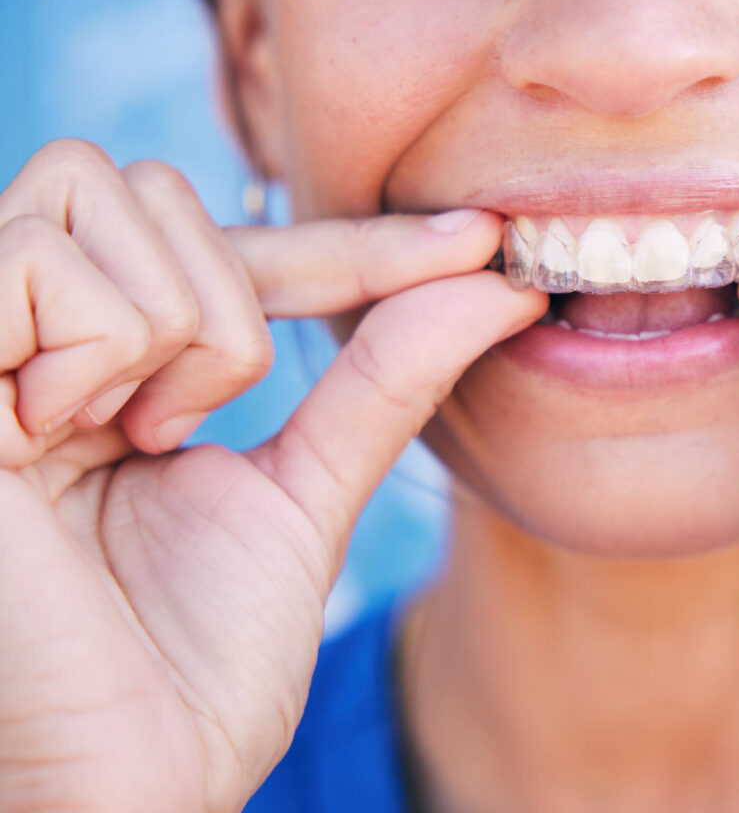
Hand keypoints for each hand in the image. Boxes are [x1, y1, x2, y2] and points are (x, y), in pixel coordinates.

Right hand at [0, 140, 545, 812]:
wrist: (129, 781)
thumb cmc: (198, 667)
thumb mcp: (307, 494)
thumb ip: (383, 380)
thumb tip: (492, 282)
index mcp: (107, 376)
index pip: (239, 256)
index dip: (356, 243)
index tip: (484, 240)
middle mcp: (26, 346)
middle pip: (149, 184)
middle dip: (225, 311)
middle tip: (185, 433)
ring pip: (95, 190)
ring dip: (165, 333)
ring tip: (126, 444)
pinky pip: (26, 257)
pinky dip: (92, 347)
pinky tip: (56, 439)